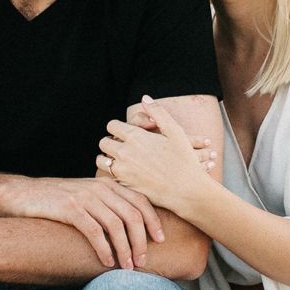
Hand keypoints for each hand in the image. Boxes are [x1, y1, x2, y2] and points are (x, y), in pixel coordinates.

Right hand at [0, 175, 163, 269]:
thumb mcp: (85, 196)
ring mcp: (85, 197)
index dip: (154, 221)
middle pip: (132, 215)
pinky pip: (95, 231)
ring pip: (116, 225)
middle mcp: (99, 188)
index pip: (140, 200)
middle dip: (142, 241)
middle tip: (143, 260)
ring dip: (125, 249)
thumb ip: (106, 205)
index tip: (161, 240)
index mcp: (107, 184)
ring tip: (127, 267)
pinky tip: (107, 262)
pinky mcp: (70, 209)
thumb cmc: (56, 200)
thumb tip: (129, 227)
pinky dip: (104, 249)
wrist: (22, 194)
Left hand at [97, 96, 213, 214]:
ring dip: (108, 158)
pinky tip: (125, 172)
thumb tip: (145, 98)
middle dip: (111, 142)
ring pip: (101, 161)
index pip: (112, 126)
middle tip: (121, 145)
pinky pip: (108, 176)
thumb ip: (157, 112)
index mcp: (135, 137)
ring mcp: (123, 171)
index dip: (118, 127)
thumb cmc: (184, 159)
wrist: (187, 191)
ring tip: (119, 159)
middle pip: (103, 142)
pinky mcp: (124, 186)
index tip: (126, 131)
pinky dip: (113, 173)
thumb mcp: (175, 131)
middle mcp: (125, 153)